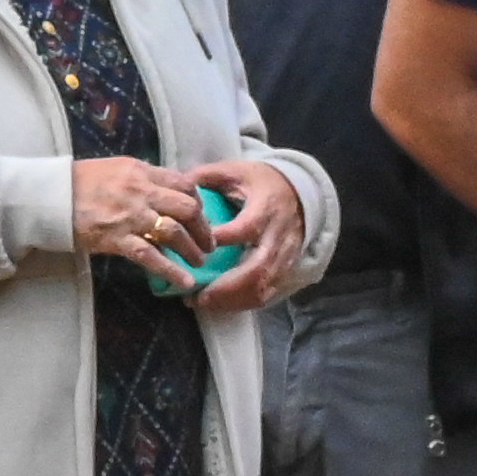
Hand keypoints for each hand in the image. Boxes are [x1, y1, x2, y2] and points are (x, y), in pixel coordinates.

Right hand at [70, 156, 228, 272]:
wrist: (50, 196)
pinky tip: (184, 281)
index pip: (185, 184)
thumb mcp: (117, 169)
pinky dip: (171, 270)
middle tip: (208, 243)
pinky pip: (150, 256)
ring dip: (192, 250)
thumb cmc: (80, 182)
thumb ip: (143, 178)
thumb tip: (166, 192)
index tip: (201, 216)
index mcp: (141, 172)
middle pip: (188, 208)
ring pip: (174, 232)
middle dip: (204, 228)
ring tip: (199, 262)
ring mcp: (130, 216)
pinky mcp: (117, 239)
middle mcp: (141, 191)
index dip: (199, 202)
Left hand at [186, 158, 311, 310]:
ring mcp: (284, 256)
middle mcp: (278, 236)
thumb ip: (207, 176)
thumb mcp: (236, 170)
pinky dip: (244, 303)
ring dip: (233, 300)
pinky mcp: (286, 269)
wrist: (300, 192)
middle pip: (257, 269)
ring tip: (202, 303)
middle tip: (197, 296)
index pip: (245, 228)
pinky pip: (268, 293)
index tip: (194, 247)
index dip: (221, 239)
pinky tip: (221, 304)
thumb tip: (176, 185)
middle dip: (226, 287)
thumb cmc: (262, 181)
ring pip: (263, 286)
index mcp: (266, 209)